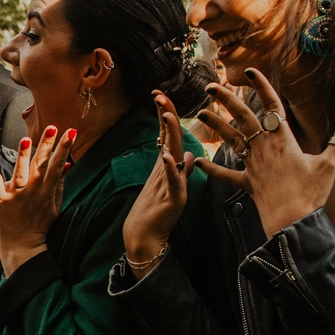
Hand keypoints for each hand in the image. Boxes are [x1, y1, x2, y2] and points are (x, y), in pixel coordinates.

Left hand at [0, 125, 74, 275]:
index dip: (64, 148)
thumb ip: (59, 184)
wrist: (23, 246)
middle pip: (41, 164)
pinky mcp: (2, 201)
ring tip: (26, 140)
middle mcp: (33, 191)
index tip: (71, 132)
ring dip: (23, 157)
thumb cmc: (40, 225)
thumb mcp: (55, 205)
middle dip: (47, 145)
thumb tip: (67, 165)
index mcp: (47, 190)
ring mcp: (17, 195)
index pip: (57, 165)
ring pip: (21, 173)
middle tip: (52, 128)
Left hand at [122, 91, 196, 267]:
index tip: (157, 95)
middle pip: (172, 139)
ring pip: (174, 155)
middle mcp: (173, 173)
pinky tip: (167, 157)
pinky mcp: (174, 201)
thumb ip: (175, 168)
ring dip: (170, 135)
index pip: (167, 135)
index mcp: (168, 167)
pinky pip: (173, 183)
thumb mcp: (163, 186)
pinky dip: (170, 170)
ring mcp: (174, 186)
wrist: (147, 239)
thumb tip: (187, 154)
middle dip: (168, 116)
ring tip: (167, 115)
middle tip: (161, 96)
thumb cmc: (153, 213)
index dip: (164, 115)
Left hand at [194, 68, 334, 237]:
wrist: (293, 223)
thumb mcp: (330, 164)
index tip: (250, 71)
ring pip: (231, 140)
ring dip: (216, 125)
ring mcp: (253, 166)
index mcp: (283, 140)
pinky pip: (227, 174)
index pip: (271, 106)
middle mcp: (264, 149)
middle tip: (212, 86)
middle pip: (243, 118)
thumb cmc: (311, 194)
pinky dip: (213, 168)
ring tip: (201, 112)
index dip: (261, 86)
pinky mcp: (248, 184)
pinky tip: (198, 161)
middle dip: (227, 100)